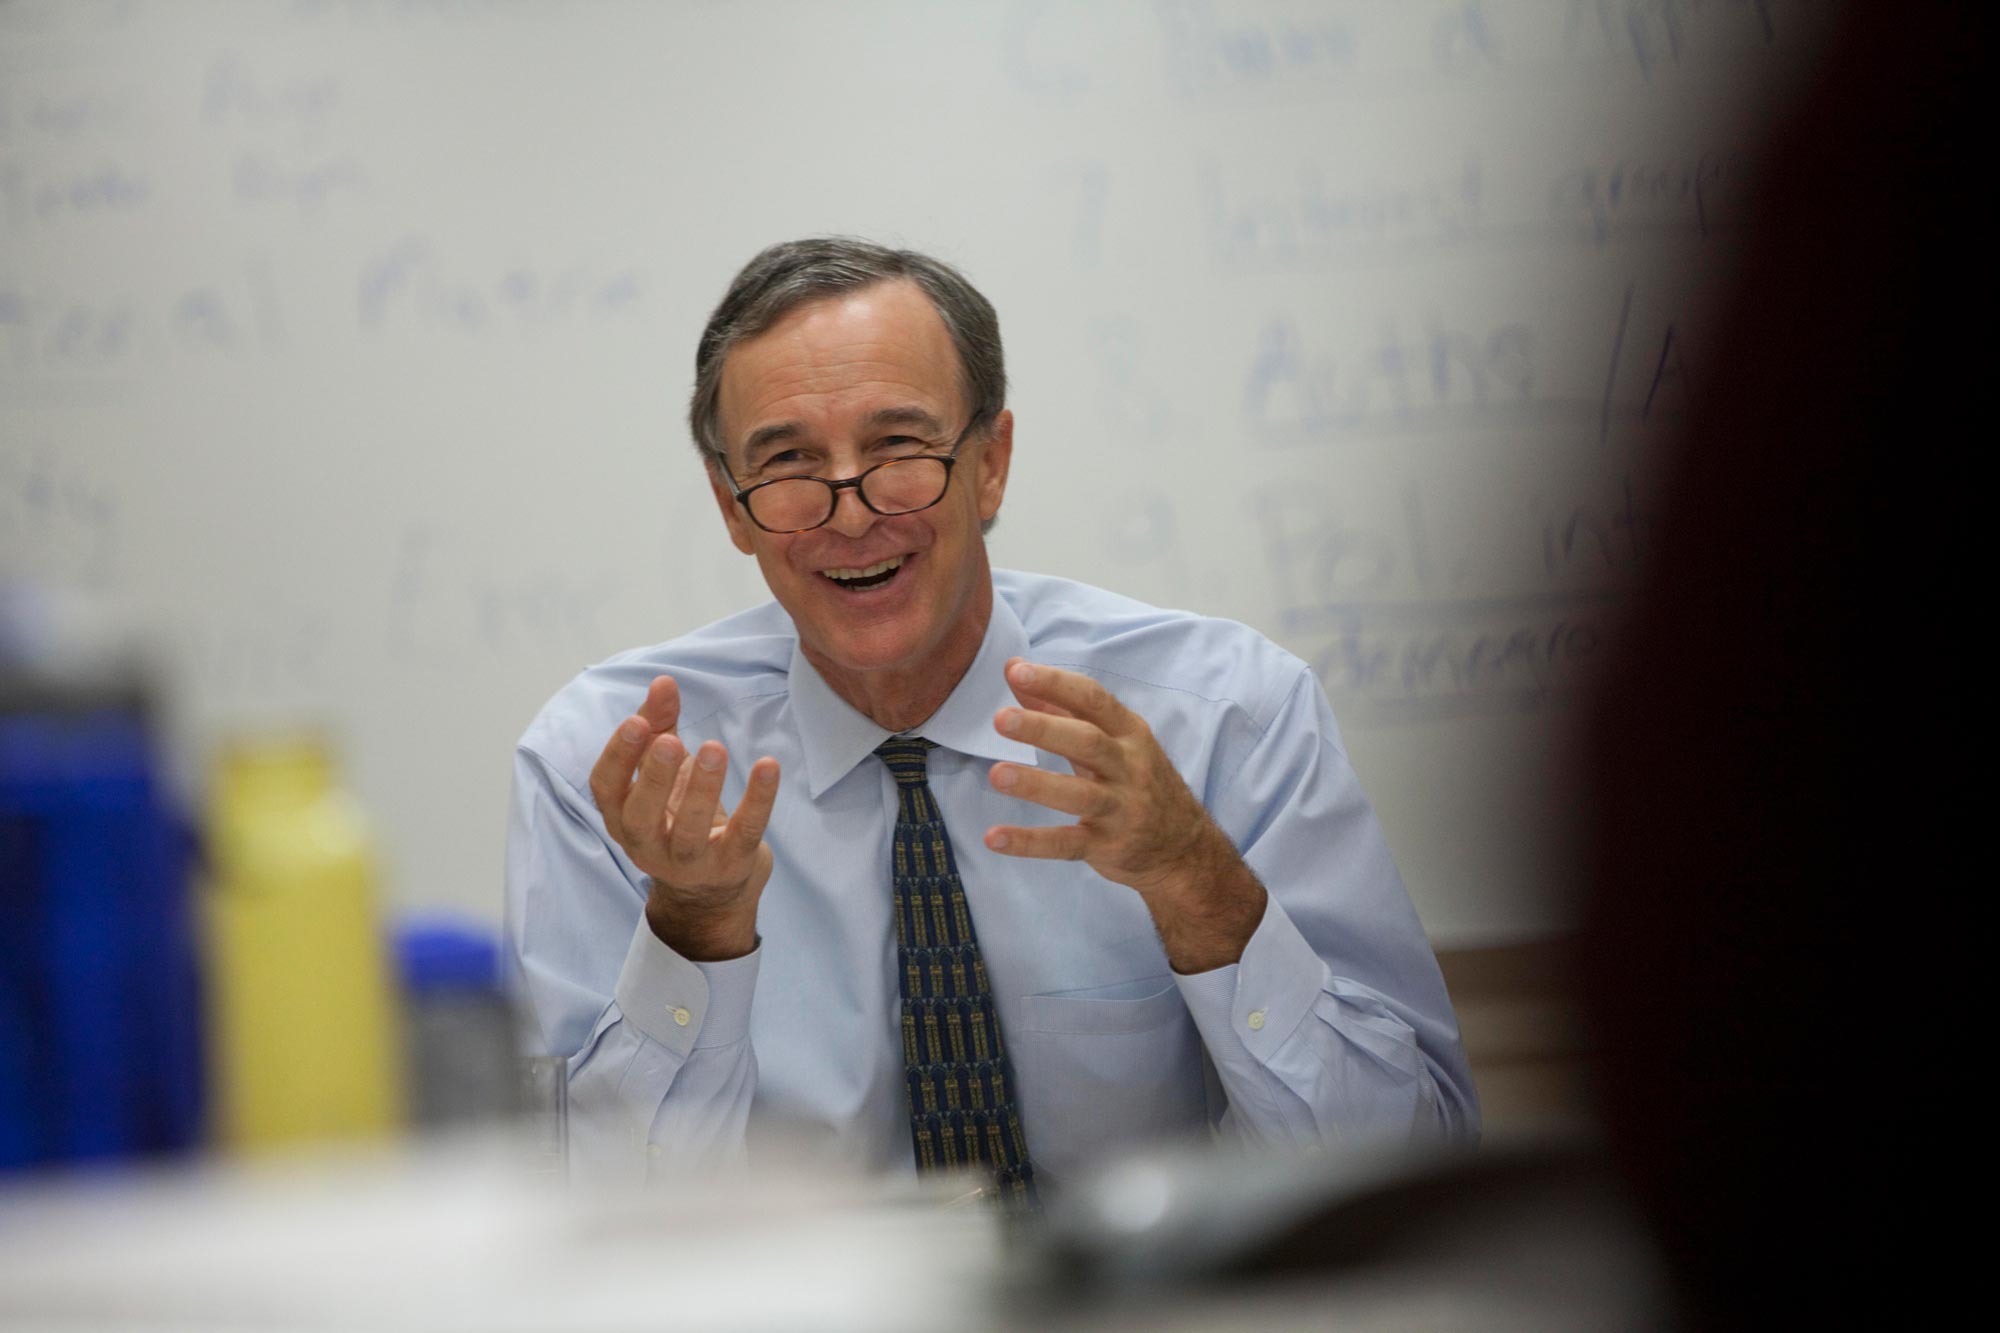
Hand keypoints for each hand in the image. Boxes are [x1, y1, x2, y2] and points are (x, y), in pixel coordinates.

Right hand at [588, 674, 780, 961]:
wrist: (710, 889)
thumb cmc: (677, 814)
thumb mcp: (663, 771)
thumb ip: (660, 725)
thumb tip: (663, 681)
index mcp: (622, 816)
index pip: (606, 787)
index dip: (619, 755)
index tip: (637, 722)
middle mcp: (646, 845)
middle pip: (641, 814)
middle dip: (654, 776)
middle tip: (671, 741)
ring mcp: (688, 862)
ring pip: (688, 830)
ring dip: (702, 788)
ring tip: (714, 748)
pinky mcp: (730, 866)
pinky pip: (744, 833)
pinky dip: (758, 800)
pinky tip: (768, 765)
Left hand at [984, 659, 1265, 972]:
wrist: (1184, 848)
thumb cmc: (1138, 781)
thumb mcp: (1112, 740)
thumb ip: (1061, 708)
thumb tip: (1014, 671)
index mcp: (1129, 733)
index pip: (1093, 699)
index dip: (1055, 684)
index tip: (1017, 672)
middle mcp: (1130, 767)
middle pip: (1088, 742)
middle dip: (1044, 728)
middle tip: (1001, 719)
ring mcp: (1121, 809)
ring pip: (1079, 794)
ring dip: (1036, 784)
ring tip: (996, 774)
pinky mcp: (1107, 847)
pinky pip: (1066, 844)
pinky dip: (1031, 842)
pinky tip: (995, 838)